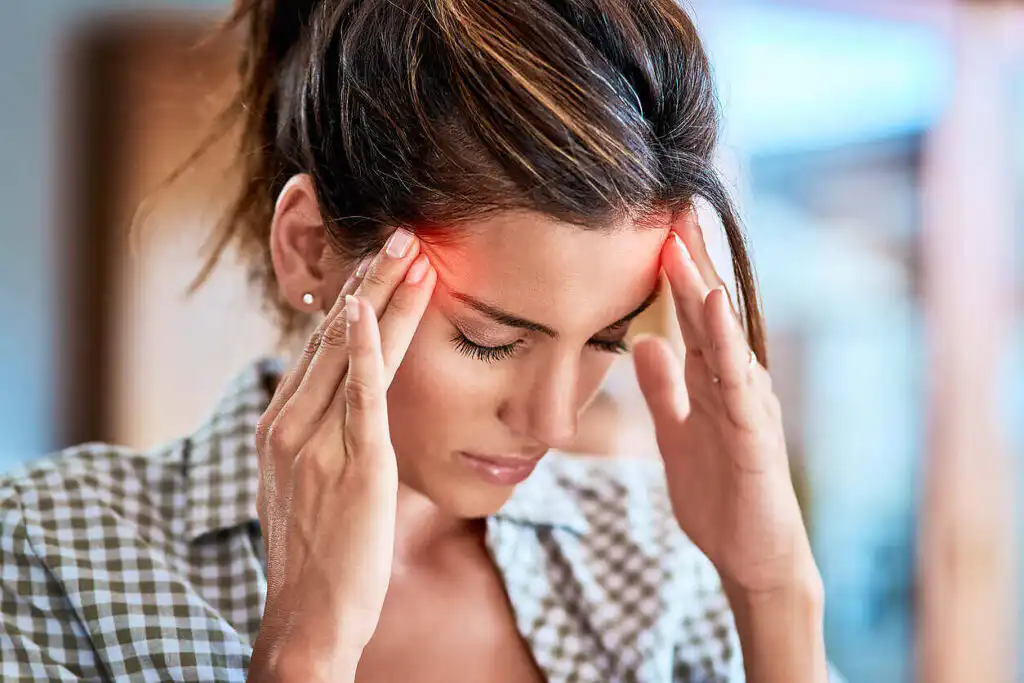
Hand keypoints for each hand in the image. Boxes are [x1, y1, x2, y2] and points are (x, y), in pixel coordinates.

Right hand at [248, 230, 435, 682]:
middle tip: (401, 234)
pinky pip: (358, 396)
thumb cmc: (316, 553)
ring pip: (350, 353)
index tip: (377, 263)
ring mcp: (316, 442)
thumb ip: (317, 438)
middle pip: (333, 336)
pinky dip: (366, 349)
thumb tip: (342, 406)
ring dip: (382, 296)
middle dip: (370, 280)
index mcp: (279, 425)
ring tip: (411, 251)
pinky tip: (372, 310)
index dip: (351, 300)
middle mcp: (289, 424)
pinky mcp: (351, 464)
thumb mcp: (303, 484)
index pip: (318, 347)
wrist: (309, 616)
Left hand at [632, 211, 819, 597]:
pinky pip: (738, 382)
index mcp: (716, 380)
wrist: (753, 556)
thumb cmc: (721, 493)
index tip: (654, 228)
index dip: (675, 274)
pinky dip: (725, 343)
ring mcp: (750, 405)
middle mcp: (737, 382)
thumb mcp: (678, 432)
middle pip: (710, 313)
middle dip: (690, 263)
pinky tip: (713, 309)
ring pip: (724, 338)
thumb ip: (664, 389)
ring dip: (704, 290)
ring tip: (683, 245)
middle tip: (669, 209)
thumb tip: (642, 342)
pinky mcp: (755, 435)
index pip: (692, 316)